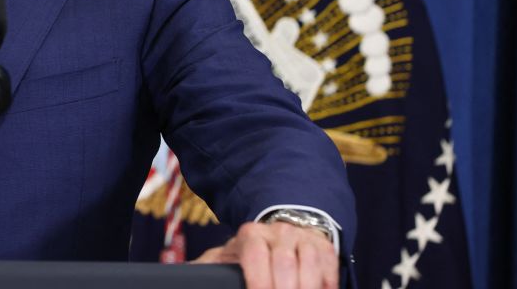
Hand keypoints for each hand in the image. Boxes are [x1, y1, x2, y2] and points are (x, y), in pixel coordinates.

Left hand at [192, 221, 337, 288]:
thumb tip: (186, 275)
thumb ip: (206, 268)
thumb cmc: (248, 255)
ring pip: (310, 264)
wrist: (280, 234)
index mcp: (251, 235)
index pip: (255, 257)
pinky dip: (327, 286)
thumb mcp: (225, 258)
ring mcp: (304, 239)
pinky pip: (330, 268)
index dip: (259, 282)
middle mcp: (279, 233)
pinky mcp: (324, 249)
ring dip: (307, 288)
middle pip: (285, 264)